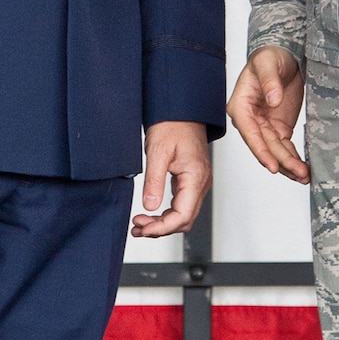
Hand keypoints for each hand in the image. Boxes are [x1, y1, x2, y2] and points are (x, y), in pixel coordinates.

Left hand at [131, 121, 211, 237]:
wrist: (180, 111)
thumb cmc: (172, 125)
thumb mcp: (158, 152)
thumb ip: (154, 181)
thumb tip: (149, 206)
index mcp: (195, 177)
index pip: (183, 215)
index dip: (162, 227)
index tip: (144, 228)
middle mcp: (201, 183)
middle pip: (184, 220)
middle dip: (160, 228)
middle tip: (138, 228)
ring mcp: (197, 183)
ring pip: (183, 215)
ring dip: (162, 224)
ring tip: (140, 224)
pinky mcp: (191, 181)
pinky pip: (181, 205)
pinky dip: (166, 214)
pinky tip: (151, 215)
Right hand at [227, 47, 308, 181]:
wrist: (284, 56)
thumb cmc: (270, 57)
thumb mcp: (267, 63)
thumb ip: (269, 81)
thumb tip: (273, 100)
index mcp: (241, 106)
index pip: (249, 133)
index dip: (261, 151)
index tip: (273, 166)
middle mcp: (250, 120)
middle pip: (265, 146)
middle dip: (282, 162)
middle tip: (298, 172)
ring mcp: (265, 126)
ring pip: (275, 151)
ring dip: (289, 165)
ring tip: (304, 176)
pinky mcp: (279, 128)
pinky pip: (285, 148)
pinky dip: (293, 159)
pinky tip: (303, 170)